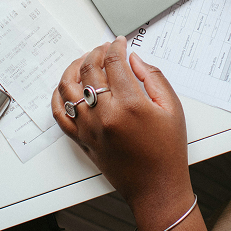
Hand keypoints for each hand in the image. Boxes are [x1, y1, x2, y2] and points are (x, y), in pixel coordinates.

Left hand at [52, 36, 191, 211]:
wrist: (156, 189)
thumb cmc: (168, 151)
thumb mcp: (172, 108)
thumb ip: (153, 77)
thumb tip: (134, 59)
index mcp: (130, 105)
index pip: (114, 62)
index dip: (116, 46)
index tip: (120, 42)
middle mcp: (104, 115)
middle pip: (89, 70)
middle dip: (96, 52)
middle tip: (105, 48)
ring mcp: (89, 128)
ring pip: (68, 88)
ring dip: (74, 68)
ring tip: (85, 61)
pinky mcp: (81, 140)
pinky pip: (59, 114)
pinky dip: (58, 96)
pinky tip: (67, 87)